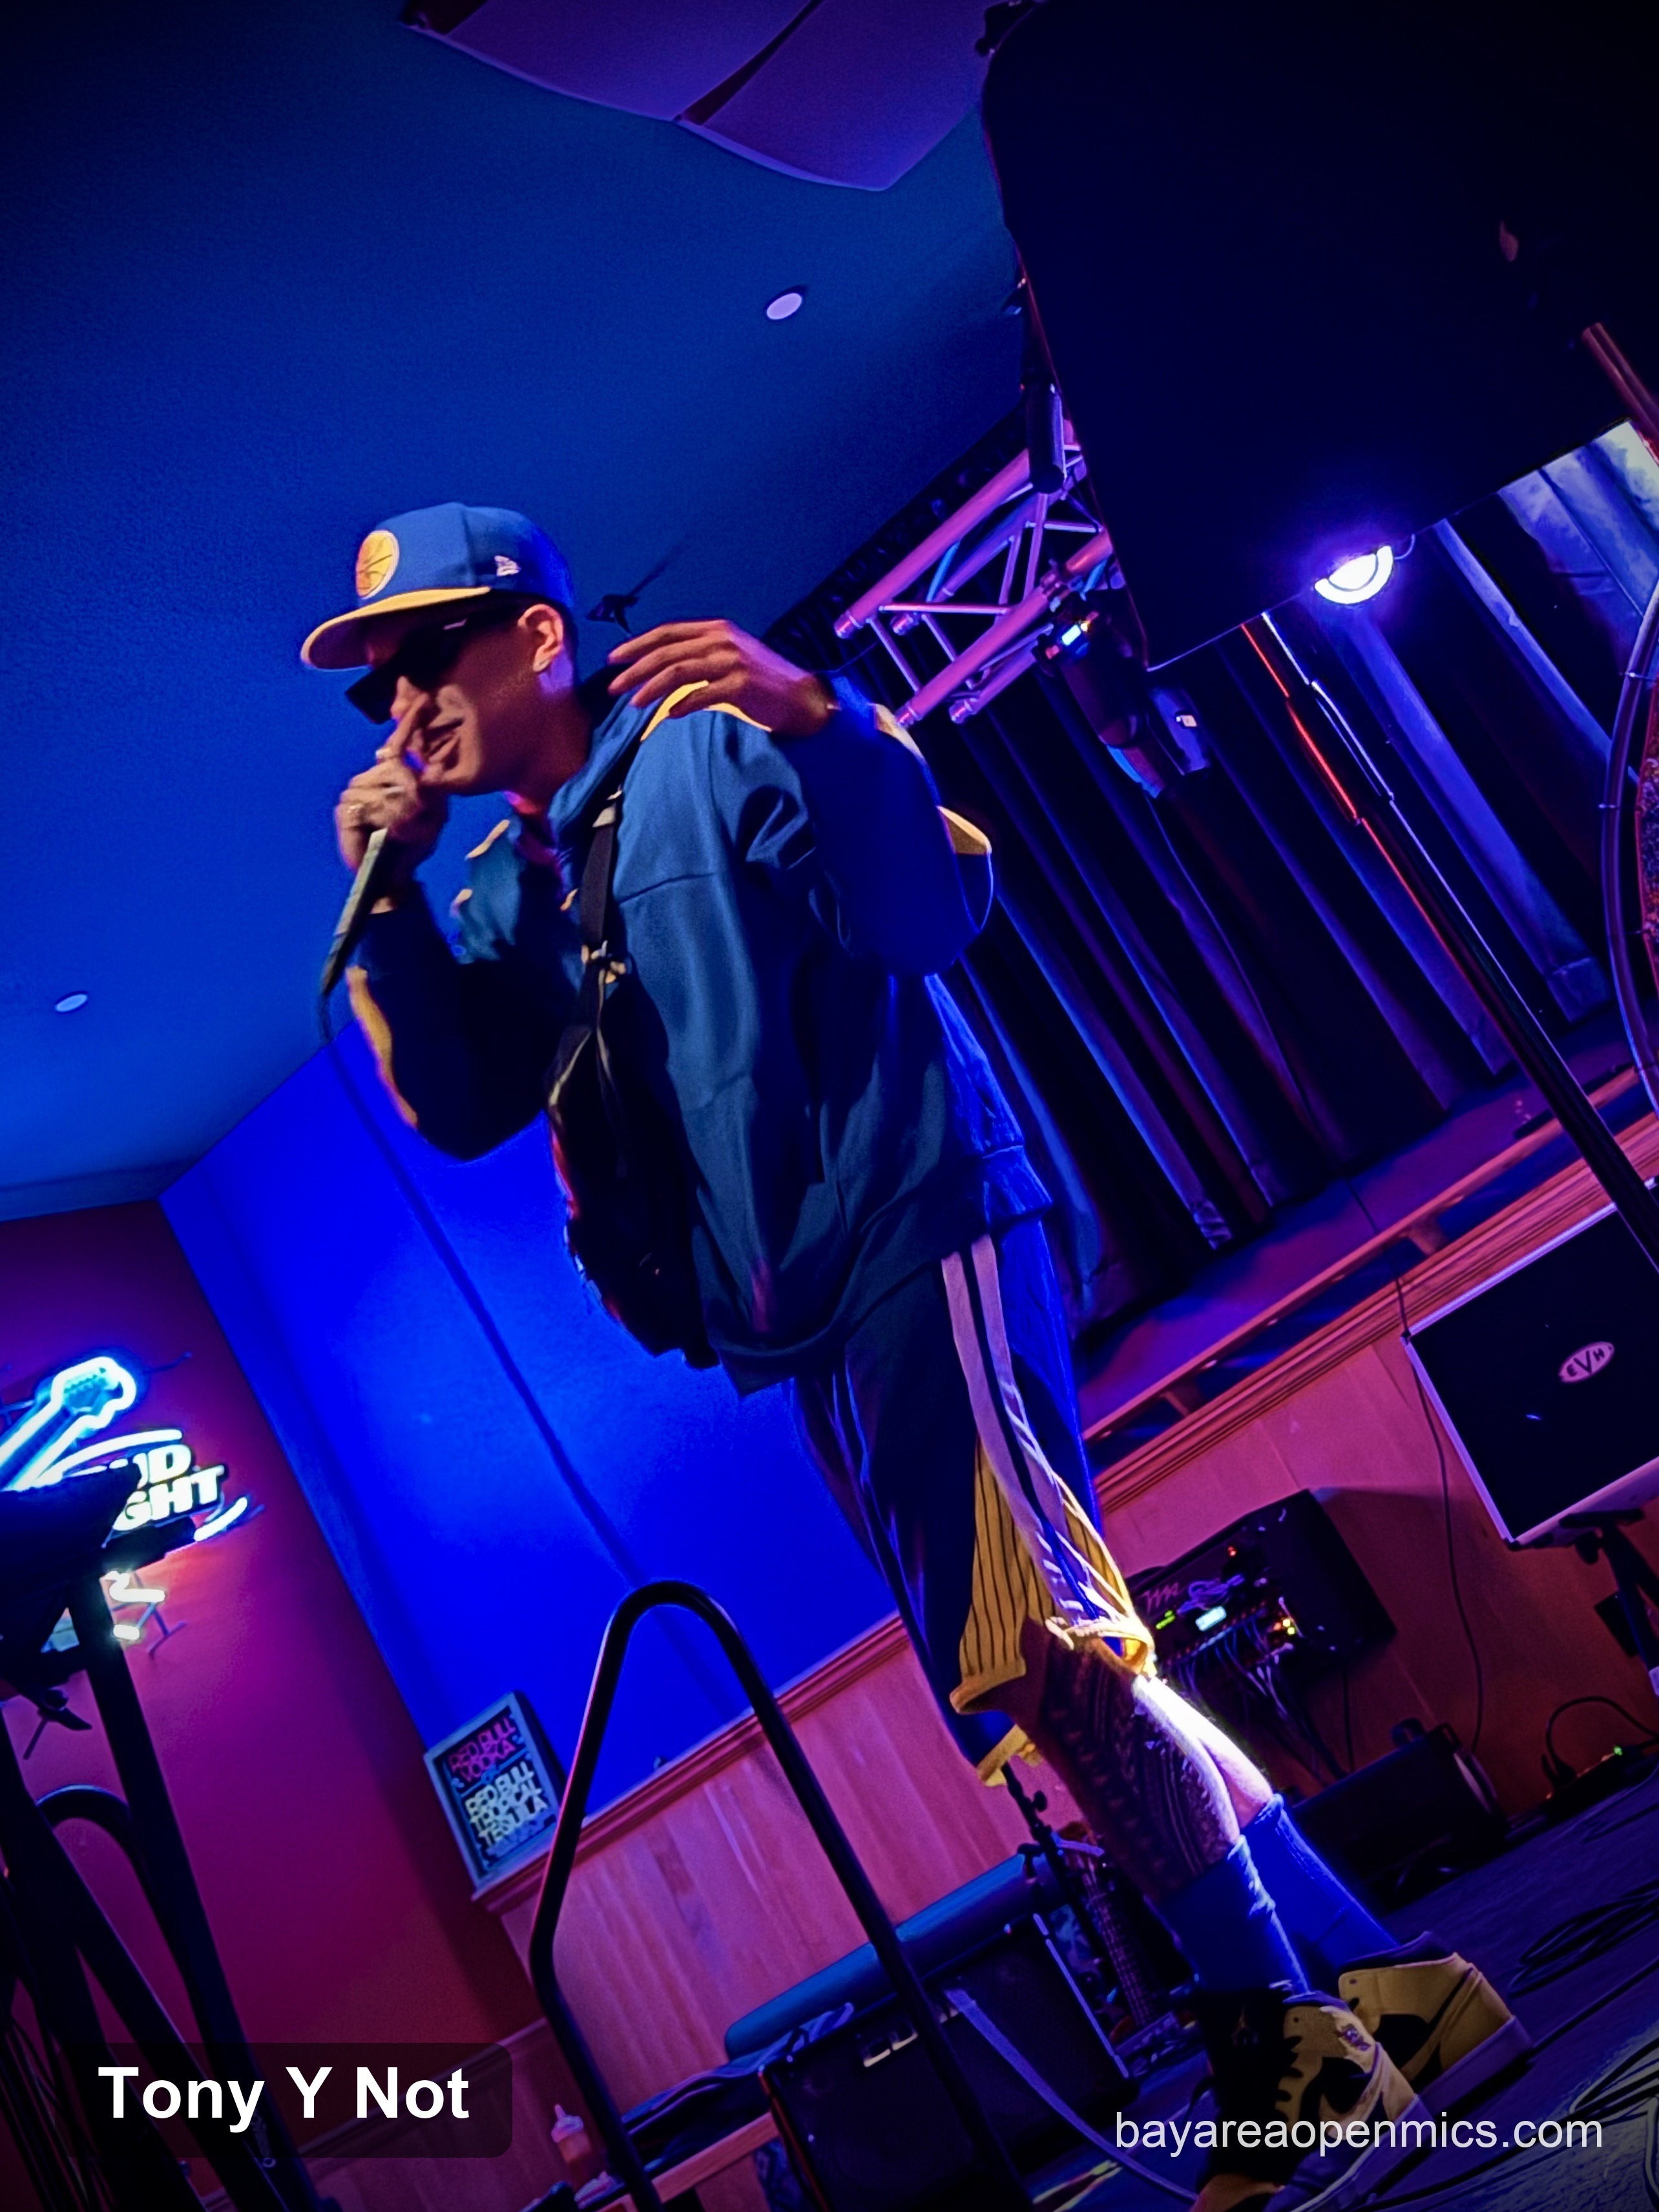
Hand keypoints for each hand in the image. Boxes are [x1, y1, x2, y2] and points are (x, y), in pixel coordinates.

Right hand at [334, 697, 448, 881]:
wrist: (393, 875)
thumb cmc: (413, 844)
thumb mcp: (434, 815)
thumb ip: (434, 789)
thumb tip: (434, 763)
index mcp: (391, 776)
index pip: (398, 743)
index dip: (409, 722)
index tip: (421, 699)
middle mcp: (370, 778)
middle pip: (398, 768)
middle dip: (415, 795)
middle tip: (420, 819)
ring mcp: (355, 792)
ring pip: (386, 787)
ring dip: (403, 811)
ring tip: (404, 830)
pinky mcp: (346, 809)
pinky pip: (371, 803)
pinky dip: (386, 818)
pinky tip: (387, 830)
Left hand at [606, 620, 832, 737]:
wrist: (803, 697)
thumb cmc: (763, 682)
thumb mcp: (729, 659)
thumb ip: (698, 658)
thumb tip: (661, 673)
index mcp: (716, 629)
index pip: (667, 632)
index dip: (637, 644)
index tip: (614, 659)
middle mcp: (721, 640)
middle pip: (666, 652)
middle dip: (635, 669)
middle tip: (613, 687)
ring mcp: (732, 660)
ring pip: (677, 670)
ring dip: (651, 687)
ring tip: (634, 702)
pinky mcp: (741, 685)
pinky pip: (701, 694)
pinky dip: (682, 704)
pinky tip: (670, 714)